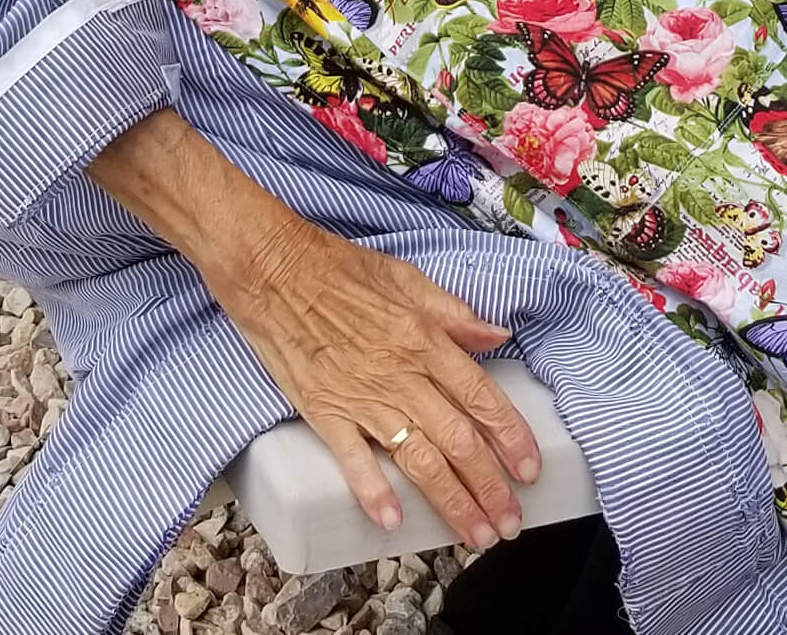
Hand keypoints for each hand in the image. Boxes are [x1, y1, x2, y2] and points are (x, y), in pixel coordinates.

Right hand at [230, 217, 540, 546]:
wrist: (271, 267)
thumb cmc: (336, 267)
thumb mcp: (404, 276)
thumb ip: (453, 311)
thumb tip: (497, 335)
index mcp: (423, 338)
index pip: (480, 396)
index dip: (511, 437)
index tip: (530, 469)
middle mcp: (400, 373)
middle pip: (458, 439)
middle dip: (490, 486)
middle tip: (511, 522)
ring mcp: (361, 396)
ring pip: (418, 458)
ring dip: (452, 500)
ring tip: (476, 533)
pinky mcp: (323, 409)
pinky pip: (353, 458)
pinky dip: (373, 491)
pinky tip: (392, 520)